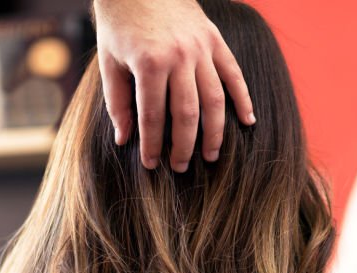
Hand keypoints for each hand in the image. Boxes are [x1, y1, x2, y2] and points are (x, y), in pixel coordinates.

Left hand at [93, 0, 255, 171]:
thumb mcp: (109, 60)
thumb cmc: (120, 22)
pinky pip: (234, 74)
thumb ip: (117, 101)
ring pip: (214, 100)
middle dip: (184, 146)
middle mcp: (179, 57)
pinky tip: (247, 121)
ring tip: (211, 155)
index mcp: (149, 63)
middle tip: (180, 167)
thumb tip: (123, 139)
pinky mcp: (214, 40)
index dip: (152, 144)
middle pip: (187, 114)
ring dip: (214, 132)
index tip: (151, 164)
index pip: (153, 117)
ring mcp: (201, 48)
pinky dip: (243, 99)